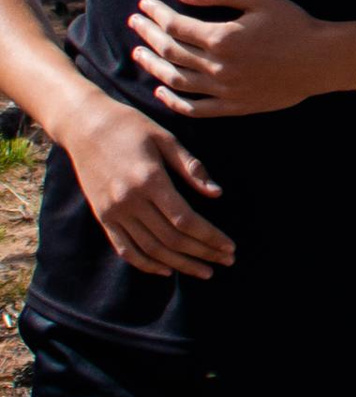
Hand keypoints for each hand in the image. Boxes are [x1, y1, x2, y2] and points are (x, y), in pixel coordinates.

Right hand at [58, 91, 234, 280]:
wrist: (84, 125)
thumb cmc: (131, 126)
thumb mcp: (165, 138)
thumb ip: (191, 167)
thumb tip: (217, 194)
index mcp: (150, 180)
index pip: (185, 220)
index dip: (210, 237)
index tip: (229, 247)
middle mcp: (129, 200)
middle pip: (171, 239)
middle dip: (202, 253)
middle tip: (226, 261)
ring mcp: (113, 211)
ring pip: (150, 249)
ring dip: (180, 264)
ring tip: (204, 271)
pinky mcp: (102, 216)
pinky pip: (125, 249)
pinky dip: (146, 264)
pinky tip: (167, 270)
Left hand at [127, 0, 347, 117]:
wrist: (321, 60)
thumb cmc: (293, 24)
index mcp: (222, 37)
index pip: (175, 25)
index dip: (156, 14)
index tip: (145, 5)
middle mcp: (218, 66)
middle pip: (170, 51)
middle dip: (148, 35)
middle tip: (134, 24)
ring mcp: (224, 90)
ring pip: (176, 80)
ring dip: (153, 66)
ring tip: (139, 54)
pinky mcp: (234, 106)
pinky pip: (195, 108)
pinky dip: (174, 101)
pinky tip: (161, 91)